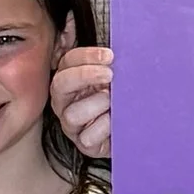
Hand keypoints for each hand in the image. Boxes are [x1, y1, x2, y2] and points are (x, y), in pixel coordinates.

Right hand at [51, 43, 113, 159]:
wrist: (133, 129)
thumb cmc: (119, 99)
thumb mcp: (114, 78)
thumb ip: (111, 64)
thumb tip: (123, 50)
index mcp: (70, 80)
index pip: (68, 61)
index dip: (87, 56)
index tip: (109, 56)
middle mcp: (65, 101)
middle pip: (60, 84)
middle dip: (85, 76)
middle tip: (109, 74)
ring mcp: (71, 124)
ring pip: (72, 114)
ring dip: (97, 104)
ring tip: (113, 102)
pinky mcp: (83, 143)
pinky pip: (87, 137)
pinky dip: (104, 128)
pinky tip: (115, 121)